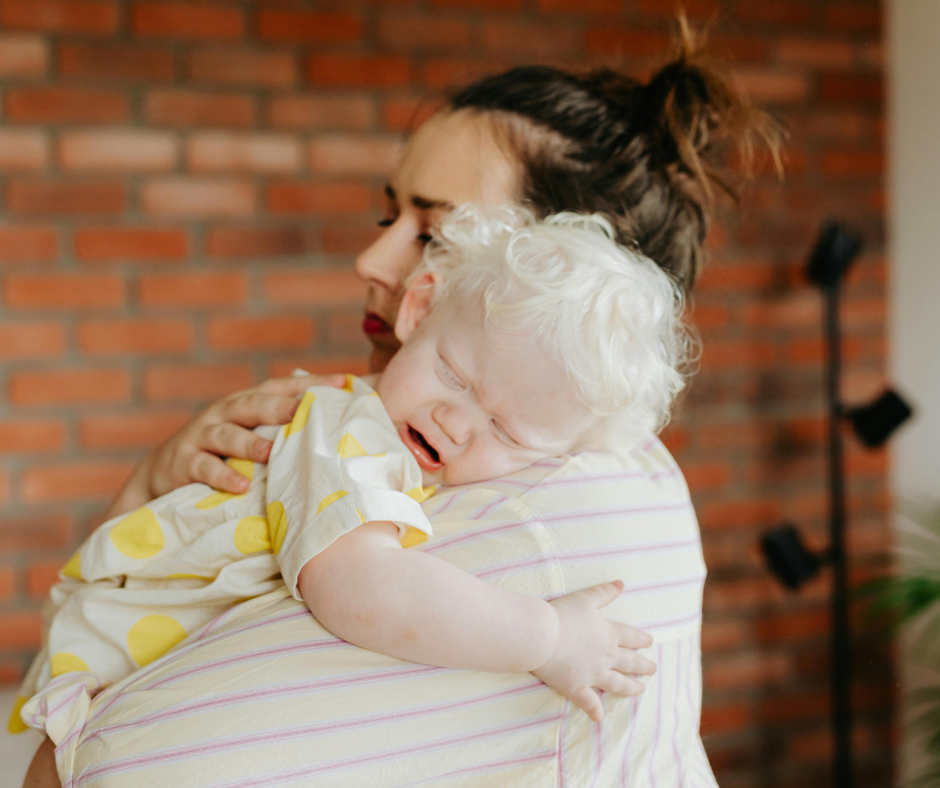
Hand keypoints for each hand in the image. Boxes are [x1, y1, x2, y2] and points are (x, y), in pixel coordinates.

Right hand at [144, 374, 345, 496]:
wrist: (163, 472)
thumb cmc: (224, 454)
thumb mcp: (251, 435)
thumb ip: (283, 430)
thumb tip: (339, 428)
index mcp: (247, 403)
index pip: (282, 387)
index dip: (311, 382)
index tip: (344, 381)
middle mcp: (224, 412)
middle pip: (252, 404)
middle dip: (278, 406)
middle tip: (301, 411)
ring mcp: (201, 435)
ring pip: (227, 435)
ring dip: (249, 444)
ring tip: (270, 453)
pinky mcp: (182, 462)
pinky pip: (203, 467)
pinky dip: (222, 476)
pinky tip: (240, 485)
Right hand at [532, 581, 654, 721]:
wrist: (541, 635)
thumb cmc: (562, 614)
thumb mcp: (585, 599)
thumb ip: (604, 592)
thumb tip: (621, 583)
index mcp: (609, 634)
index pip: (631, 637)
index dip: (641, 640)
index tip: (650, 643)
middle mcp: (606, 656)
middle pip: (630, 662)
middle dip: (643, 666)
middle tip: (652, 669)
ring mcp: (593, 674)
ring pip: (618, 684)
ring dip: (630, 688)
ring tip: (640, 691)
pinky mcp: (577, 687)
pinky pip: (589, 702)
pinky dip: (595, 710)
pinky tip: (600, 717)